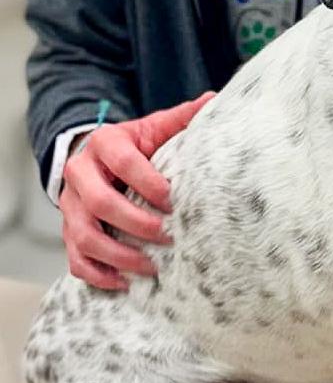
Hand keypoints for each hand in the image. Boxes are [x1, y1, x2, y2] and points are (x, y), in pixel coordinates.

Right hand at [60, 92, 214, 290]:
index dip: (149, 183)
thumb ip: (182, 118)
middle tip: (168, 236)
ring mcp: (71, 207)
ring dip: (119, 256)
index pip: (123, 163)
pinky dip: (99, 275)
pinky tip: (125, 282)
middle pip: (100, 203)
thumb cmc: (135, 147)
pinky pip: (76, 260)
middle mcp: (80, 174)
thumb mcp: (155, 128)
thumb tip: (214, 100)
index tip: (174, 200)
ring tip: (152, 267)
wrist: (97, 159)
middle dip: (136, 223)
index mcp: (104, 144)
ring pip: (85, 236)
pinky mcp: (69, 232)